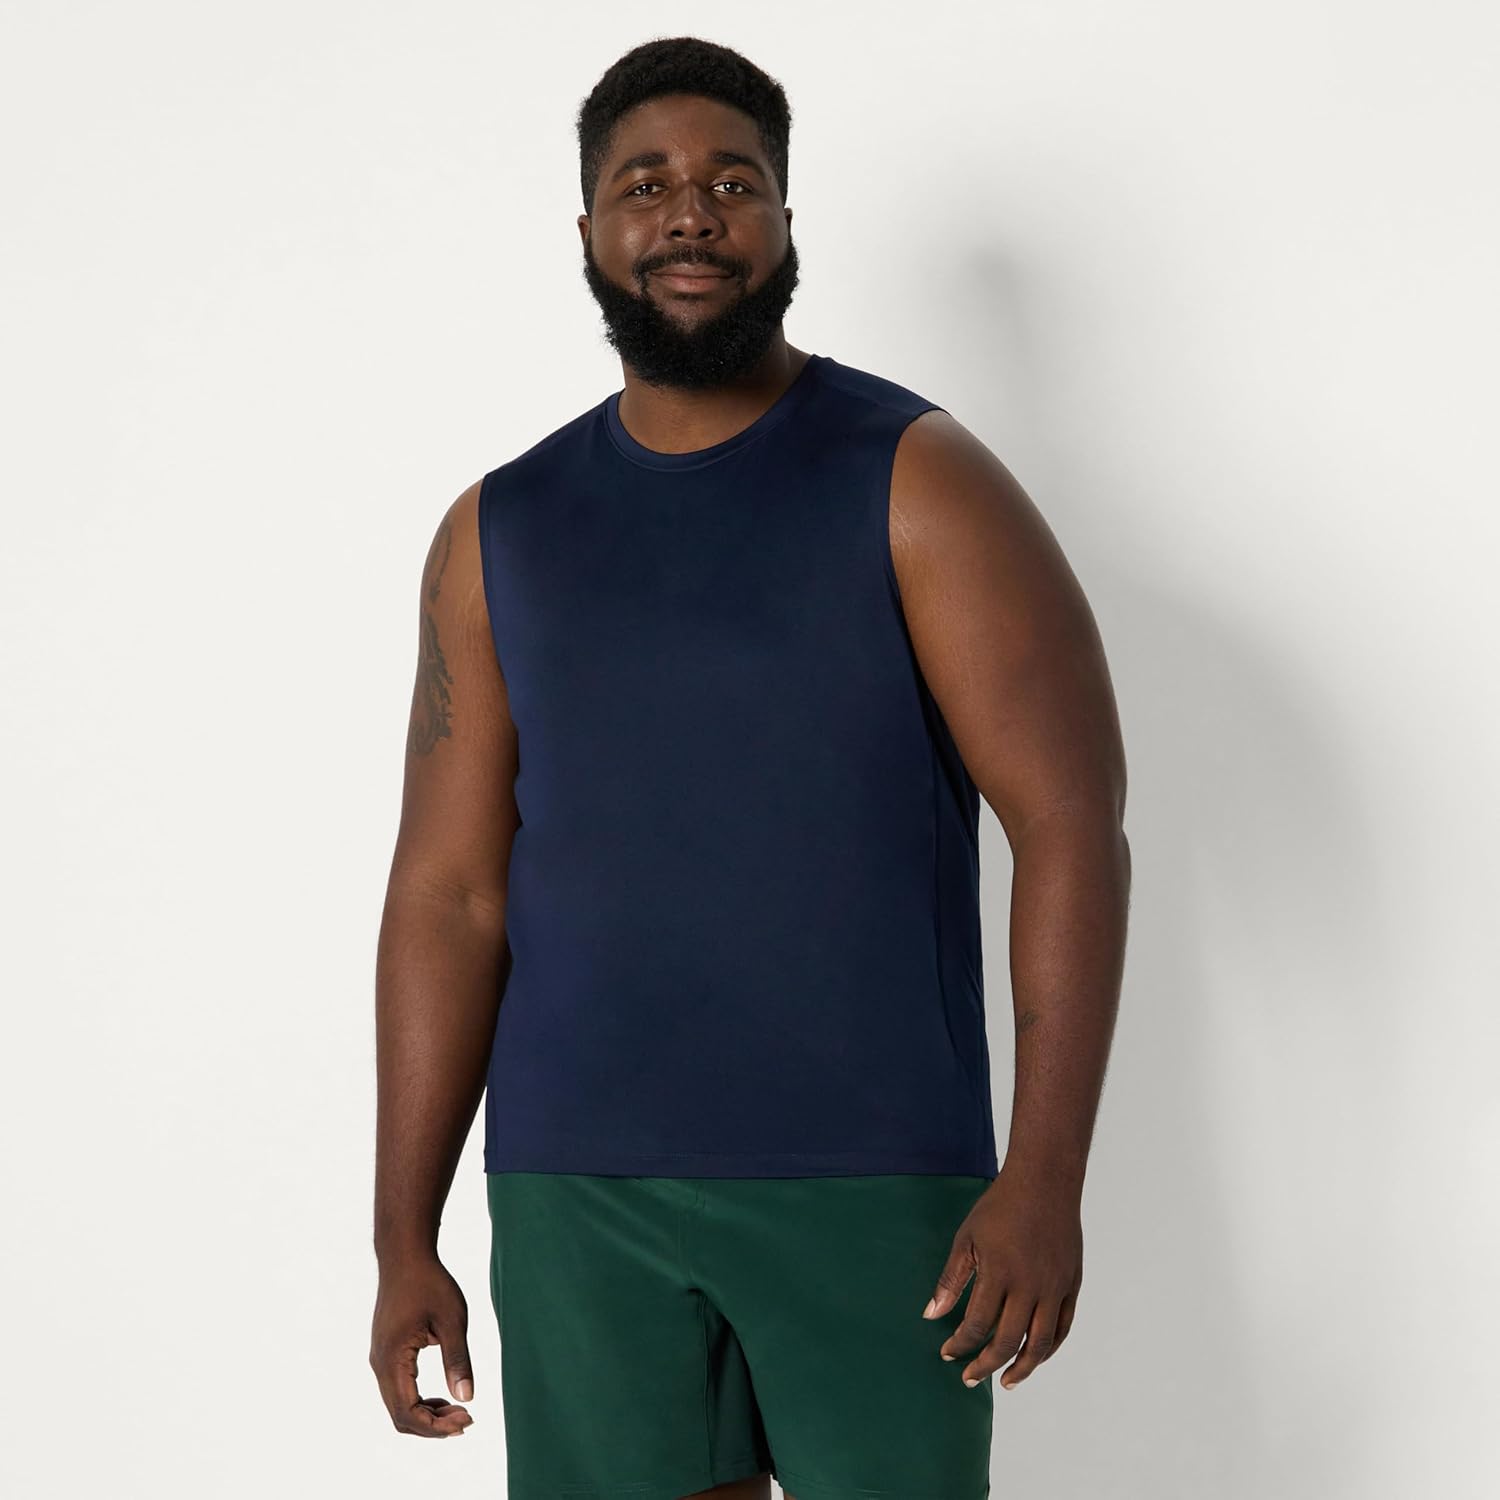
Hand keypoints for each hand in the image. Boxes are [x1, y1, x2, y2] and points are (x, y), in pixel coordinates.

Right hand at [369, 1252, 475, 1436]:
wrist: (404, 1256)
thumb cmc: (430, 1283)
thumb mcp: (452, 1320)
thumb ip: (458, 1360)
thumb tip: (467, 1398)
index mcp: (392, 1359)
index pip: (408, 1412)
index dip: (437, 1425)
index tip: (468, 1419)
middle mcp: (379, 1364)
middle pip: (400, 1416)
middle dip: (433, 1425)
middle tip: (467, 1419)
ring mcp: (379, 1359)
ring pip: (397, 1405)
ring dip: (426, 1415)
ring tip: (458, 1412)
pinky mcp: (385, 1353)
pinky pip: (397, 1390)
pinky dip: (418, 1401)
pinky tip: (442, 1397)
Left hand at [921, 1160, 1083, 1389]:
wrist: (1045, 1182)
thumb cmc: (1000, 1207)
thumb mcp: (967, 1238)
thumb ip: (951, 1280)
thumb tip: (931, 1316)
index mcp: (1000, 1273)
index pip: (977, 1324)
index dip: (960, 1345)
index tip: (947, 1354)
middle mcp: (1030, 1286)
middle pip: (1008, 1342)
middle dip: (985, 1365)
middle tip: (970, 1378)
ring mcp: (1055, 1287)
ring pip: (1041, 1344)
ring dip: (1022, 1368)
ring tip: (1005, 1381)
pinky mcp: (1072, 1285)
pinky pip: (1063, 1328)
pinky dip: (1049, 1348)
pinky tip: (1034, 1357)